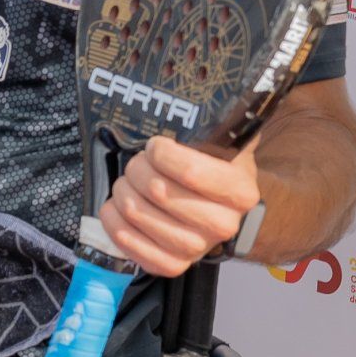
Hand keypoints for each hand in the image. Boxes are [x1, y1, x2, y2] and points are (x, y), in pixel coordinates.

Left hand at [98, 137, 260, 277]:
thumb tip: (210, 92)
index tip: (156, 144)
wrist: (224, 209)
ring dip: (122, 191)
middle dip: (138, 168)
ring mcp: (197, 248)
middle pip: (158, 191)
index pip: (191, 172)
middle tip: (139, 161)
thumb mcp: (226, 142)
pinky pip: (132, 246)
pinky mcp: (172, 264)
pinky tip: (115, 209)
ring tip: (128, 182)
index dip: (162, 153)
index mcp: (240, 192)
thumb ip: (219, 121)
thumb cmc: (216, 168)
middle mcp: (223, 224)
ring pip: (138, 214)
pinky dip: (115, 223)